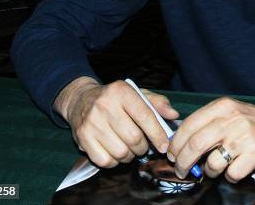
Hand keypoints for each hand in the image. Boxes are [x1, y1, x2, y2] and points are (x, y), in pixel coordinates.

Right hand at [54, 77, 179, 167]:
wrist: (81, 100)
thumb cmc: (115, 99)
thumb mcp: (136, 93)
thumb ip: (157, 103)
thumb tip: (173, 115)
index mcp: (122, 91)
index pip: (145, 115)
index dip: (157, 134)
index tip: (164, 146)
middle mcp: (105, 105)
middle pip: (134, 138)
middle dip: (143, 147)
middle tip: (143, 146)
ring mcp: (92, 122)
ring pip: (120, 152)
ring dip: (130, 156)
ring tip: (129, 148)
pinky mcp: (82, 137)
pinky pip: (105, 161)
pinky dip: (114, 162)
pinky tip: (115, 152)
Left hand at [168, 98, 254, 182]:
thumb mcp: (232, 111)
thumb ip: (209, 121)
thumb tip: (180, 141)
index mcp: (223, 106)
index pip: (189, 125)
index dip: (176, 143)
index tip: (171, 154)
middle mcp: (232, 119)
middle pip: (195, 145)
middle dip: (183, 162)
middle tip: (181, 170)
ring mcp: (244, 137)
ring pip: (212, 163)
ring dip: (209, 171)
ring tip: (215, 168)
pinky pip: (232, 174)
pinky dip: (230, 177)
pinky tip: (235, 169)